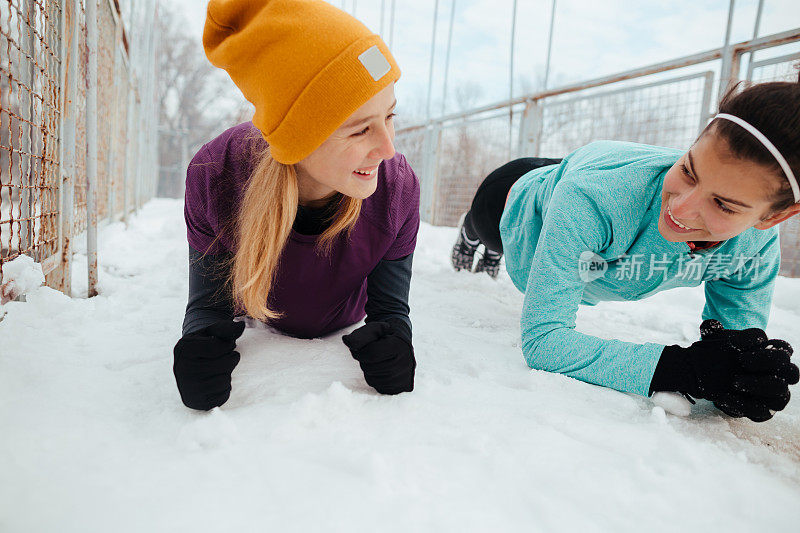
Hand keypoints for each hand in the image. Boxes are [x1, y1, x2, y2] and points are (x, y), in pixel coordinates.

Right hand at [173, 320, 245, 409]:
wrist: (190, 366)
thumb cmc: (204, 346)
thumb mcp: (211, 333)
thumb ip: (226, 328)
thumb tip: (241, 326)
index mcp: (184, 349)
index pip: (217, 347)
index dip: (228, 345)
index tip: (227, 345)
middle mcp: (182, 369)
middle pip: (223, 365)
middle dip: (232, 359)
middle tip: (228, 357)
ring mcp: (187, 387)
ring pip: (224, 381)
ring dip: (228, 373)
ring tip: (220, 369)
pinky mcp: (196, 402)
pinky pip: (222, 396)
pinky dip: (225, 387)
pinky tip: (216, 381)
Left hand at [342, 320, 414, 394]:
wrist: (401, 343)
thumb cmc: (384, 335)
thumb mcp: (373, 329)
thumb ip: (360, 335)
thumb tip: (347, 341)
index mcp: (399, 345)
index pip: (371, 354)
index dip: (359, 352)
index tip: (359, 348)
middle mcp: (406, 362)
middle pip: (370, 368)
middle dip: (364, 361)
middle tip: (370, 354)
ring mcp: (405, 376)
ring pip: (373, 380)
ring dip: (369, 371)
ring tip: (377, 361)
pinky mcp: (402, 386)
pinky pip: (379, 388)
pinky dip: (376, 379)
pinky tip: (381, 370)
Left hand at [653, 321, 797, 421]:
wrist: (710, 378)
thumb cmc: (720, 355)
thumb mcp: (714, 342)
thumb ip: (712, 331)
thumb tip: (711, 326)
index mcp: (774, 354)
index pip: (785, 349)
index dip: (771, 347)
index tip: (744, 346)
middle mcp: (780, 375)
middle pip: (791, 371)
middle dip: (768, 364)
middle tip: (742, 361)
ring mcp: (775, 395)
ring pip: (782, 393)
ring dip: (758, 385)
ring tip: (734, 381)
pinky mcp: (763, 411)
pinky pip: (762, 412)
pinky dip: (743, 405)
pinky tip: (724, 396)